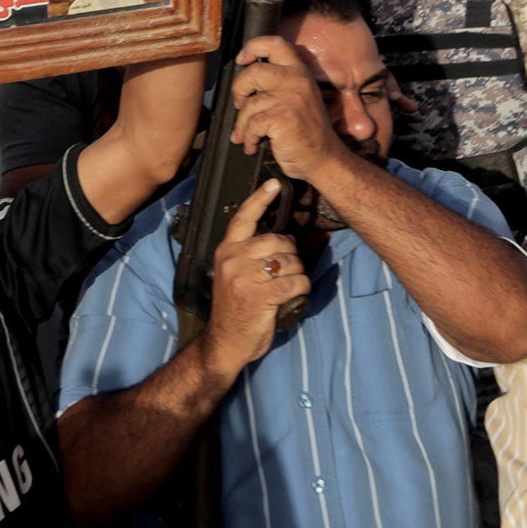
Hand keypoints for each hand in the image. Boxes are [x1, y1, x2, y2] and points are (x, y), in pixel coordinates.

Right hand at [198, 180, 309, 378]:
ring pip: (290, 262)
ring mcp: (243, 277)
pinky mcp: (258, 295)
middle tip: (286, 273)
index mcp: (226, 251)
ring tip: (286, 288)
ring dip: (298, 274)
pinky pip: (295, 282)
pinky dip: (302, 288)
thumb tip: (289, 239)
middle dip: (291, 255)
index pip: (243, 218)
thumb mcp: (236, 276)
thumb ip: (253, 255)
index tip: (274, 184)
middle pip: (278, 240)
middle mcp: (232, 259)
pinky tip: (294, 296)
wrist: (224, 343)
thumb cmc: (236, 309)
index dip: (260, 199)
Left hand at [229, 36, 345, 181]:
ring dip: (242, 124)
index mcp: (300, 72)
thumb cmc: (306, 132)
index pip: (275, 43)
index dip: (253, 47)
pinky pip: (251, 125)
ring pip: (248, 104)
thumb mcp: (298, 98)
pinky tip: (254, 145)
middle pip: (253, 72)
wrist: (324, 159)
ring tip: (248, 136)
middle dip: (238, 90)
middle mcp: (296, 80)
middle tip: (240, 105)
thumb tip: (242, 88)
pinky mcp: (282, 118)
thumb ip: (278, 86)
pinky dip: (248, 138)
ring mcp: (290, 98)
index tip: (242, 60)